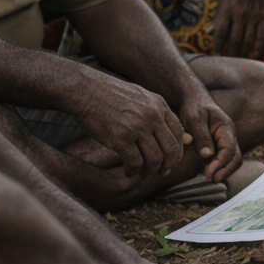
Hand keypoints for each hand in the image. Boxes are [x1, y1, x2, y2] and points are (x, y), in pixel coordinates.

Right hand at [72, 68, 187, 177]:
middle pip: (171, 149)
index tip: (171, 161)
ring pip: (155, 160)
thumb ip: (156, 112)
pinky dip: (133, 171)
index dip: (177, 151)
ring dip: (149, 171)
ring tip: (141, 173)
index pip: (178, 133)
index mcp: (159, 104)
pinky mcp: (121, 138)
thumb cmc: (109, 95)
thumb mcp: (139, 97)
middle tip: (160, 172)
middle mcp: (153, 116)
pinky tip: (128, 171)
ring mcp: (138, 127)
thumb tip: (173, 135)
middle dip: (167, 165)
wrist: (84, 90)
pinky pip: (135, 163)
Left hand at [176, 89, 240, 181]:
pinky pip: (223, 159)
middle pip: (236, 157)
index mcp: (226, 128)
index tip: (207, 172)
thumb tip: (207, 155)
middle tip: (211, 178)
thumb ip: (201, 136)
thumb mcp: (195, 119)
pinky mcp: (219, 146)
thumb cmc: (194, 107)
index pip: (229, 150)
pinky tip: (206, 171)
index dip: (220, 163)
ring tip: (209, 177)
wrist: (194, 99)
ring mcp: (225, 141)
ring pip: (232, 160)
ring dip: (223, 170)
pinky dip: (218, 167)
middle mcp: (229, 136)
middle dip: (225, 170)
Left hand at [211, 0, 263, 59]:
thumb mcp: (223, 3)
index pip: (220, 33)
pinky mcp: (263, 16)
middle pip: (234, 40)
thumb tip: (206, 34)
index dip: (217, 48)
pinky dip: (257, 48)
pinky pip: (261, 36)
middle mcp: (239, 14)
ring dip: (243, 54)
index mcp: (226, 10)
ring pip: (248, 40)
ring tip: (240, 63)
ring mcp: (252, 16)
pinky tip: (254, 56)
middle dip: (230, 55)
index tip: (215, 58)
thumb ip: (217, 20)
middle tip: (228, 64)